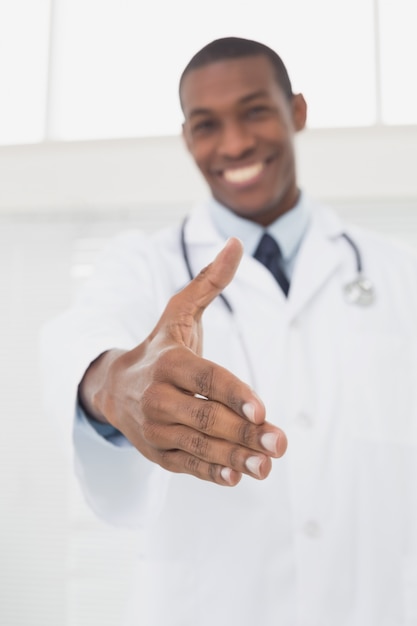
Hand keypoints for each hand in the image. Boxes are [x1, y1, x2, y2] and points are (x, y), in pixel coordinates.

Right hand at [79, 238, 286, 485]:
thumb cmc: (159, 346)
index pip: (205, 378)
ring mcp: (155, 428)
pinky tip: (236, 477)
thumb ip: (209, 282)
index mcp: (168, 361)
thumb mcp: (179, 312)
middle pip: (205, 416)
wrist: (114, 386)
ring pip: (197, 444)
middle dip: (243, 431)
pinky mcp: (156, 452)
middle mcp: (157, 396)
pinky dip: (210, 472)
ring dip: (233, 457)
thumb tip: (236, 243)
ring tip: (266, 466)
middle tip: (278, 444)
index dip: (234, 393)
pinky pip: (185, 464)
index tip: (262, 409)